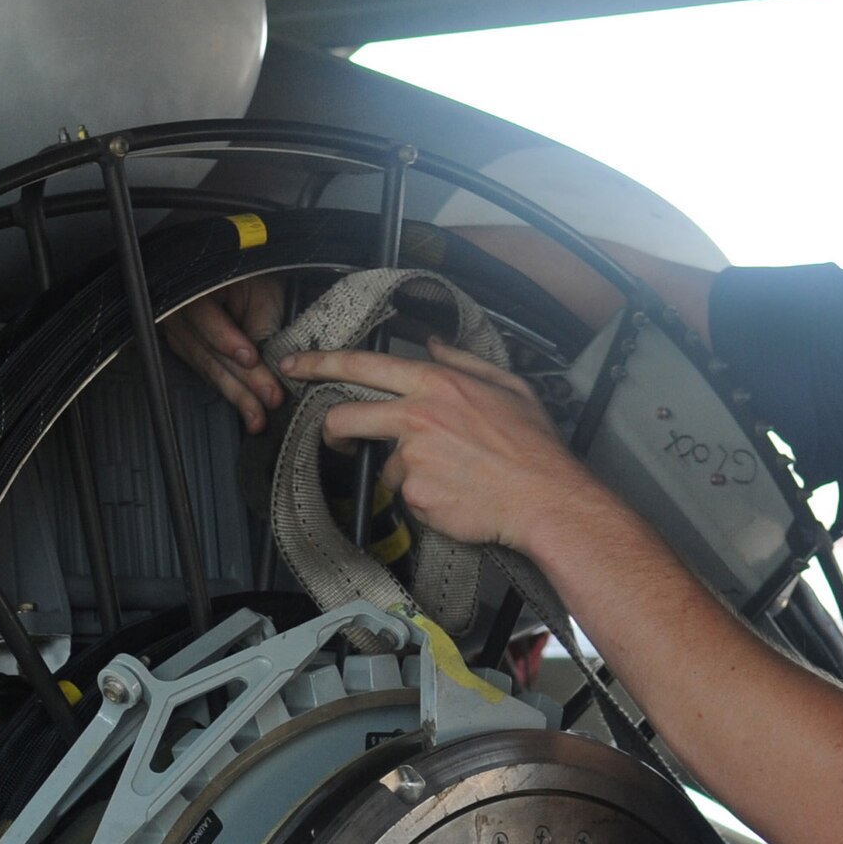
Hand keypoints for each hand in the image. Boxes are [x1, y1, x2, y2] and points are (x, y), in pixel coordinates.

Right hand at [161, 277, 287, 432]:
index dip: (229, 340)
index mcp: (193, 290)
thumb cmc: (250, 275)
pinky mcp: (186, 348)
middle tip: (268, 399)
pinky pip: (206, 373)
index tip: (251, 358)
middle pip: (209, 352)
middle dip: (242, 380)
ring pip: (208, 368)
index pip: (207, 319)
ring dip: (237, 395)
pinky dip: (228, 390)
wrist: (235, 272)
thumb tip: (267, 362)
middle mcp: (178, 313)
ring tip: (258, 415)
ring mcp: (178, 333)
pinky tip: (245, 406)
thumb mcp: (261, 291)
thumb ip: (260, 324)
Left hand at [278, 341, 606, 553]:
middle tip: (341, 442)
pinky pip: (408, 496)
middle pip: (347, 418)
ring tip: (452, 478)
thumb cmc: (535, 448)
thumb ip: (466, 361)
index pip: (364, 365)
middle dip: (334, 432)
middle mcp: (418, 416)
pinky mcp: (414, 495)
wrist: (546, 498)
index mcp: (437, 384)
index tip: (296, 365)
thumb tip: (436, 344)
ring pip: (386, 466)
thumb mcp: (510, 387)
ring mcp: (412, 458)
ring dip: (408, 475)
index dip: (321, 363)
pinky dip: (427, 499)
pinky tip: (457, 496)